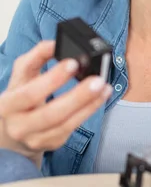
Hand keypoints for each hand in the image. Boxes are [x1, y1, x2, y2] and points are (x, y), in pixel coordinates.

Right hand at [0, 40, 111, 166]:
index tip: (73, 63)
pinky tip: (100, 98)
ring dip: (89, 104)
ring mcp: (35, 138)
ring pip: (65, 123)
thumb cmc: (20, 97)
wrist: (13, 130)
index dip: (51, 79)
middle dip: (77, 96)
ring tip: (104, 87)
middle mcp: (19, 126)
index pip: (28, 93)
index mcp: (8, 105)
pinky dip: (89, 111)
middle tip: (97, 80)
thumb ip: (37, 56)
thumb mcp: (22, 75)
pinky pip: (73, 128)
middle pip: (50, 114)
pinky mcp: (52, 143)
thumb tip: (55, 43)